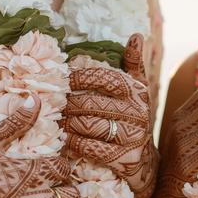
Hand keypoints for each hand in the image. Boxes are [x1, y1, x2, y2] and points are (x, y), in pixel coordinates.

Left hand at [62, 34, 158, 197]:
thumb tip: (136, 36)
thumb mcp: (137, 91)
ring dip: (67, 124)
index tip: (64, 80)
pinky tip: (66, 141)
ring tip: (56, 122)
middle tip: (52, 105)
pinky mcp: (124, 158)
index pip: (106, 78)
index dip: (81, 77)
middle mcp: (137, 113)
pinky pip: (90, 147)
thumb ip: (133, 65)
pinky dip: (74, 143)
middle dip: (67, 104)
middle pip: (91, 103)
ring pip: (88, 125)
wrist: (146, 162)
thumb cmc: (133, 120)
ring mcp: (132, 137)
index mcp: (137, 92)